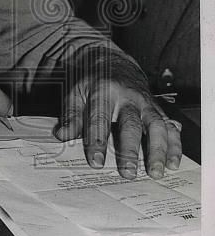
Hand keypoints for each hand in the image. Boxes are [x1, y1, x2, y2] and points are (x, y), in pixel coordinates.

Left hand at [55, 52, 181, 177]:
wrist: (112, 62)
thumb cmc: (92, 82)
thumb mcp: (75, 92)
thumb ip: (70, 115)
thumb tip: (62, 136)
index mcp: (103, 92)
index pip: (99, 119)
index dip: (98, 141)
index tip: (96, 162)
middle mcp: (127, 97)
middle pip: (131, 124)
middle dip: (131, 150)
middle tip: (129, 173)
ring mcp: (145, 103)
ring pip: (156, 125)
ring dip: (158, 150)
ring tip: (156, 172)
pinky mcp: (157, 108)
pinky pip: (169, 126)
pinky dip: (174, 145)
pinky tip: (173, 162)